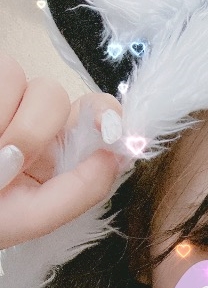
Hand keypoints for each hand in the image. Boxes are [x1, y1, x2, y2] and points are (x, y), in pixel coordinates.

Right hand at [0, 53, 123, 249]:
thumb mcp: (37, 216)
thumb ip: (82, 190)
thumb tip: (116, 155)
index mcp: (58, 150)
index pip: (95, 115)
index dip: (106, 112)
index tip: (105, 125)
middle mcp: (33, 120)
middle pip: (54, 94)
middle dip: (33, 127)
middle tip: (11, 159)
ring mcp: (6, 98)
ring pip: (17, 76)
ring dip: (6, 120)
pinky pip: (2, 71)